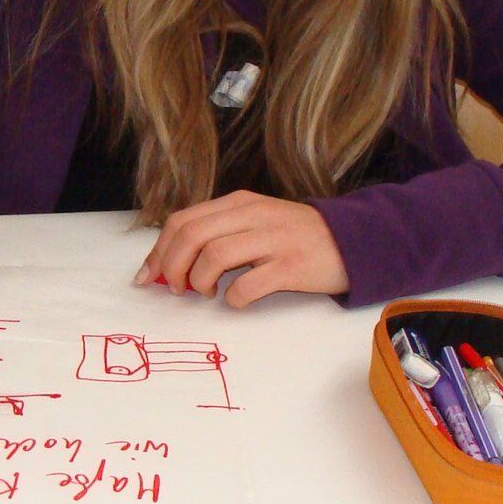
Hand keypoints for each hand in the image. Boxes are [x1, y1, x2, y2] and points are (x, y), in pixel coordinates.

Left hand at [133, 190, 349, 308]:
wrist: (353, 240)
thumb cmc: (295, 236)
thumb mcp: (254, 221)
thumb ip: (217, 233)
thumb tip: (170, 263)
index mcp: (239, 203)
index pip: (182, 220)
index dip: (159, 250)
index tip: (149, 276)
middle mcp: (253, 215)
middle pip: (192, 235)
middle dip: (173, 266)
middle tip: (177, 289)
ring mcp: (273, 239)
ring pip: (214, 255)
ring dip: (200, 281)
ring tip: (207, 293)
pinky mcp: (292, 266)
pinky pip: (249, 285)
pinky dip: (234, 298)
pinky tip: (237, 301)